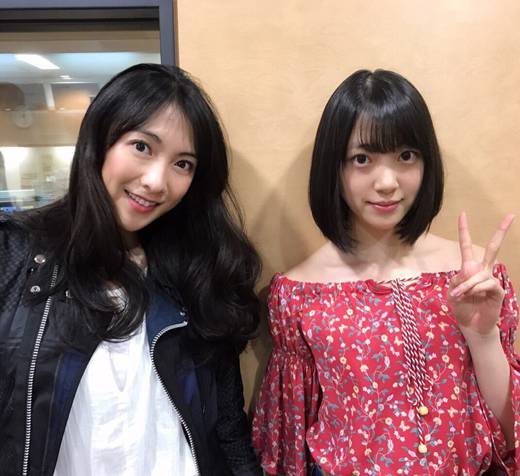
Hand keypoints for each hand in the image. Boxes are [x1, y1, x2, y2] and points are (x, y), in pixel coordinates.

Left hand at [448, 212, 513, 337]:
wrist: (471, 324)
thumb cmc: (461, 306)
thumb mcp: (452, 292)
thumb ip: (457, 280)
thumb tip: (468, 274)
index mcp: (469, 268)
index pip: (466, 246)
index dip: (464, 231)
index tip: (462, 214)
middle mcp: (482, 270)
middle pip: (492, 248)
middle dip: (501, 232)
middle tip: (510, 215)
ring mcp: (491, 280)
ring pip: (481, 274)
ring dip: (467, 285)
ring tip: (460, 295)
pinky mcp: (498, 290)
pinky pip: (487, 284)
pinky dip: (476, 289)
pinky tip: (473, 295)